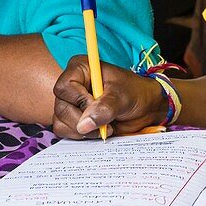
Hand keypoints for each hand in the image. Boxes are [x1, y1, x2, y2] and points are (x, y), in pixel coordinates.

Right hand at [52, 55, 168, 138]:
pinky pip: (65, 132)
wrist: (145, 109)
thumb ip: (104, 108)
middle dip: (83, 120)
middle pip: (61, 107)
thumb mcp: (122, 97)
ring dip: (83, 130)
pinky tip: (99, 131)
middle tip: (105, 121)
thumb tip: (84, 124)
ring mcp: (71, 104)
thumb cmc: (135, 93)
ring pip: (61, 122)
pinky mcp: (73, 120)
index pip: (64, 87)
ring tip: (105, 126)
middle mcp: (72, 86)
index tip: (97, 105)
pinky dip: (82, 136)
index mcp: (80, 69)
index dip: (79, 100)